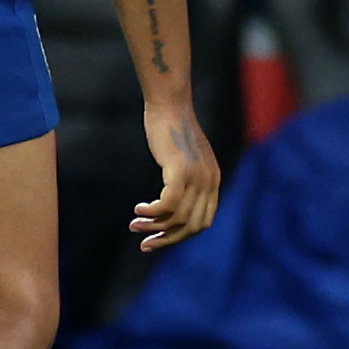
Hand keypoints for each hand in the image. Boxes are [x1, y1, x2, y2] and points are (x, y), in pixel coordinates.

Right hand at [131, 103, 219, 251]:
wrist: (169, 104)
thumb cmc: (172, 129)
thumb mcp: (186, 158)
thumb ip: (187, 179)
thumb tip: (173, 203)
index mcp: (213, 182)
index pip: (202, 223)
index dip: (180, 236)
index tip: (158, 240)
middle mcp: (208, 181)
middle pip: (192, 227)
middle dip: (167, 240)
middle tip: (144, 244)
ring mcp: (196, 176)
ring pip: (177, 218)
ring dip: (153, 226)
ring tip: (135, 224)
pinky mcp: (180, 169)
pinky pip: (168, 204)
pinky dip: (152, 212)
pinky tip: (138, 209)